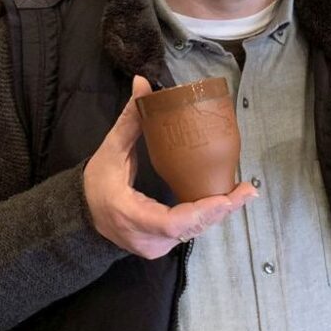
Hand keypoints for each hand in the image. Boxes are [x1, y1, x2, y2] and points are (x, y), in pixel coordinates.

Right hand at [83, 74, 256, 258]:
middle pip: (191, 228)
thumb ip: (131, 119)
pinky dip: (206, 217)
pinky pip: (188, 232)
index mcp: (130, 214)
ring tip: (242, 193)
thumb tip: (143, 82)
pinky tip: (225, 202)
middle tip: (247, 191)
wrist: (83, 214)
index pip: (173, 222)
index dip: (203, 211)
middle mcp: (145, 238)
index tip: (228, 198)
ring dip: (217, 213)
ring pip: (193, 232)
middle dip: (221, 210)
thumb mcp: (111, 150)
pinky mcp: (161, 247)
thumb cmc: (96, 182)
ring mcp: (154, 247)